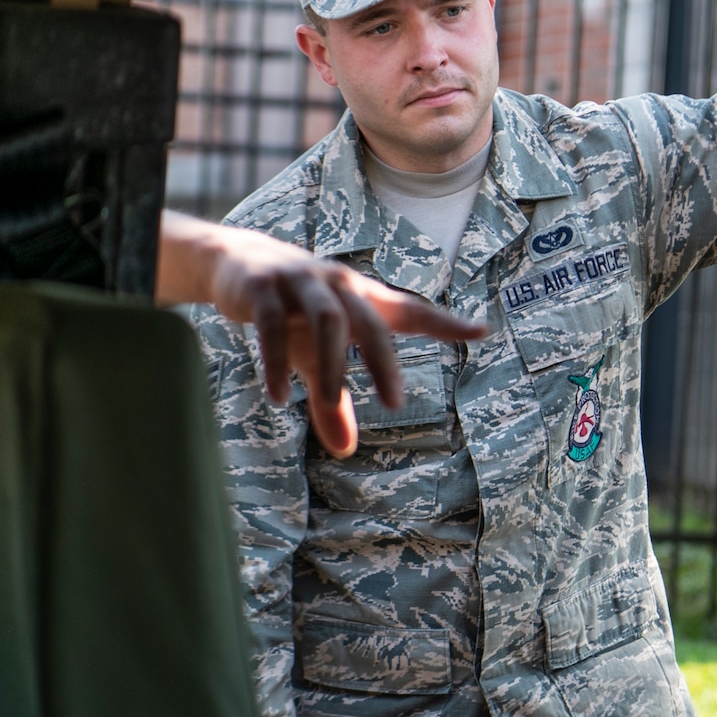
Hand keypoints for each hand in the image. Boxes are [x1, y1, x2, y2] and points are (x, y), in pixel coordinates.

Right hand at [157, 212, 487, 456]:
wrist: (235, 265)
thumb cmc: (292, 314)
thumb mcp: (312, 358)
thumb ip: (330, 402)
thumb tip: (345, 451)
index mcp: (360, 296)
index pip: (409, 310)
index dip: (445, 321)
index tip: (482, 332)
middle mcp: (338, 284)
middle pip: (370, 321)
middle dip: (384, 362)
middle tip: (394, 403)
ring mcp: (300, 282)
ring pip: (326, 321)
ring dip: (331, 365)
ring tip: (333, 403)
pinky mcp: (263, 288)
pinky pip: (273, 326)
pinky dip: (277, 362)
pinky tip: (280, 398)